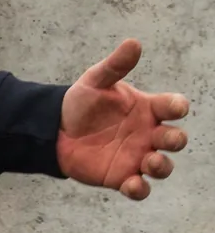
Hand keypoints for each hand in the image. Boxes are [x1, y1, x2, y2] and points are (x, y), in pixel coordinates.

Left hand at [56, 39, 189, 199]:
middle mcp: (148, 134)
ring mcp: (137, 156)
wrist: (55, 128)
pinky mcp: (121, 176)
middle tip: (163, 139)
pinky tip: (131, 185)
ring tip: (149, 162)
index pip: (172, 106)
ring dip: (162, 166)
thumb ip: (115, 66)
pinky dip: (140, 189)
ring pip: (162, 166)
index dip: (177, 106)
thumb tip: (133, 43)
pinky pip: (139, 188)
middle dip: (175, 140)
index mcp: (148, 108)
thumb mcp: (95, 82)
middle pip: (174, 139)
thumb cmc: (82, 103)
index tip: (174, 107)